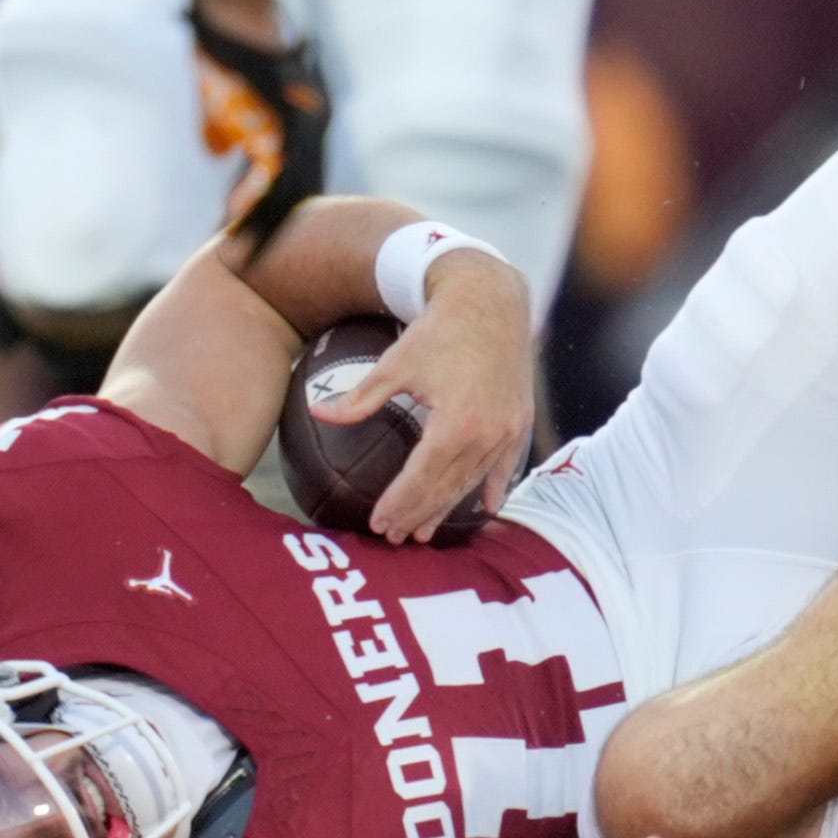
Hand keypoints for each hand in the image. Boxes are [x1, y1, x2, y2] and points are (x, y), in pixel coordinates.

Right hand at [190, 0, 330, 254]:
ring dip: (265, 223)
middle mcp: (309, 123)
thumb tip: (217, 150)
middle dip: (276, 232)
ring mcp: (300, 116)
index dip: (275, 216)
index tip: (257, 247)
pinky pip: (273, 164)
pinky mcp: (283, 109)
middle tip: (254, 267)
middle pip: (299, 191)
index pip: (293, 180)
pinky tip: (237, 220)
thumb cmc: (231, 38)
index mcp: (299, 122)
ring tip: (245, 256)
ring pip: (289, 185)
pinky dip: (256, 196)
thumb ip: (223, 122)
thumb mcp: (225, 90)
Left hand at [323, 250, 534, 539]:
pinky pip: (506, 466)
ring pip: (473, 482)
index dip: (398, 503)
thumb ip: (359, 398)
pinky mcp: (520, 422)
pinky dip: (493, 487)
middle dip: (418, 514)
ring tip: (424, 530)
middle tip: (395, 536)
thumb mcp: (395, 364)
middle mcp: (486, 434)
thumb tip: (317, 413)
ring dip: (448, 508)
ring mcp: (508, 431)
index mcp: (455, 424)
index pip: (421, 478)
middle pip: (446, 488)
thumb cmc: (439, 330)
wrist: (490, 301)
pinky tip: (486, 508)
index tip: (378, 523)